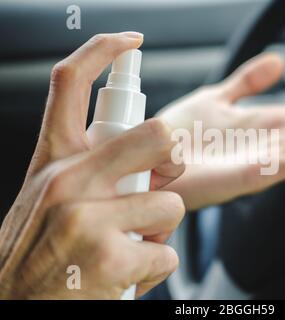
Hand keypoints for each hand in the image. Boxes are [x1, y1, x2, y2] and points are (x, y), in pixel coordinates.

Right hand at [0, 33, 184, 298]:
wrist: (13, 304)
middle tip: (160, 180)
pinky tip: (127, 273)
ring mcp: (89, 219)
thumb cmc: (39, 249)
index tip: (130, 42)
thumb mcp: (50, 196)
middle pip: (158, 135)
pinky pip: (168, 253)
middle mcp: (68, 181)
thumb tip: (147, 159)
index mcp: (54, 161)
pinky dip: (156, 265)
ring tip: (131, 242)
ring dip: (161, 227)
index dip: (102, 50)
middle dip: (174, 158)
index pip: (71, 84)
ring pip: (171, 203)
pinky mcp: (111, 258)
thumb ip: (91, 169)